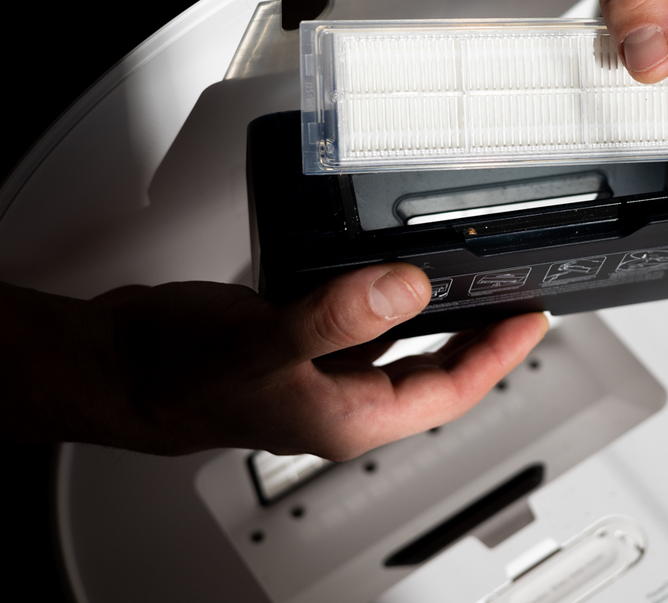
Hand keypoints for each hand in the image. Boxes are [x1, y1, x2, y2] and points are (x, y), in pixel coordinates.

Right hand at [0, 266, 547, 458]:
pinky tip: (394, 269)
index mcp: (352, 418)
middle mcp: (344, 400)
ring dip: (438, 316)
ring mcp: (323, 372)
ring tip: (469, 278)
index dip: (500, 355)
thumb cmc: (176, 376)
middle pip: (438, 371)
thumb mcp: (269, 342)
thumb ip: (344, 316)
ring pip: (402, 345)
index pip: (452, 391)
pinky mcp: (301, 342)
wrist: (117, 365)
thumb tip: (411, 287)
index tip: (532, 317)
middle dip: (482, 337)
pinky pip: (364, 322)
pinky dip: (387, 298)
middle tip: (515, 297)